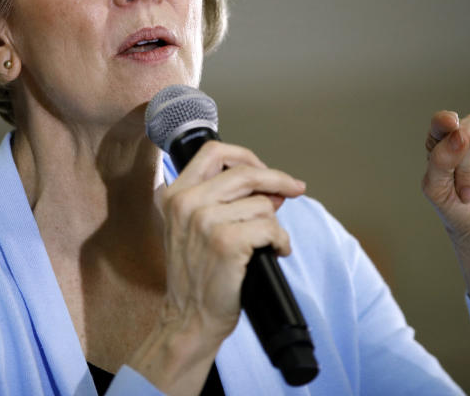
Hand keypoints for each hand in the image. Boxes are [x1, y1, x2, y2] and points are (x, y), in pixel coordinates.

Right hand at [129, 141, 304, 393]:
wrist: (188, 318)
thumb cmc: (194, 276)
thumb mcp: (191, 228)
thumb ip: (220, 200)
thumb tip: (269, 187)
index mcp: (174, 195)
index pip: (214, 152)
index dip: (246, 156)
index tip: (263, 168)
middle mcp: (186, 203)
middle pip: (245, 172)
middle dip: (278, 179)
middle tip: (295, 188)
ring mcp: (204, 222)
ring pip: (262, 203)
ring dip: (274, 223)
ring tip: (269, 240)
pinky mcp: (226, 242)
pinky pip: (271, 227)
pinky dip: (281, 240)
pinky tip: (277, 251)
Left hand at [422, 111, 469, 309]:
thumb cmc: (460, 211)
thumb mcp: (436, 190)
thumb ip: (439, 160)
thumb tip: (460, 134)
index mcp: (448, 139)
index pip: (443, 121)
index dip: (445, 123)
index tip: (449, 128)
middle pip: (467, 131)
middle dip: (464, 168)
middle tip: (467, 193)